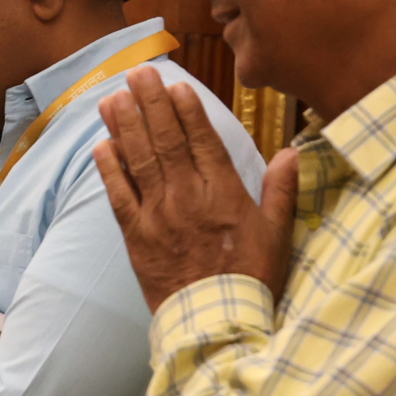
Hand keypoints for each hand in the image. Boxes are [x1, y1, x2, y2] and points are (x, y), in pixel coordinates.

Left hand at [93, 67, 297, 312]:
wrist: (216, 322)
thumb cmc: (250, 279)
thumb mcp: (278, 233)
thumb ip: (281, 189)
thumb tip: (292, 151)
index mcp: (223, 193)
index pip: (202, 140)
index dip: (187, 110)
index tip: (176, 84)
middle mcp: (187, 197)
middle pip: (166, 141)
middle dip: (151, 104)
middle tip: (138, 74)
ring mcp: (158, 216)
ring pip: (139, 161)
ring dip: (125, 126)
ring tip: (114, 96)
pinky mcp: (135, 237)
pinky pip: (118, 197)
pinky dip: (109, 170)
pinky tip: (102, 145)